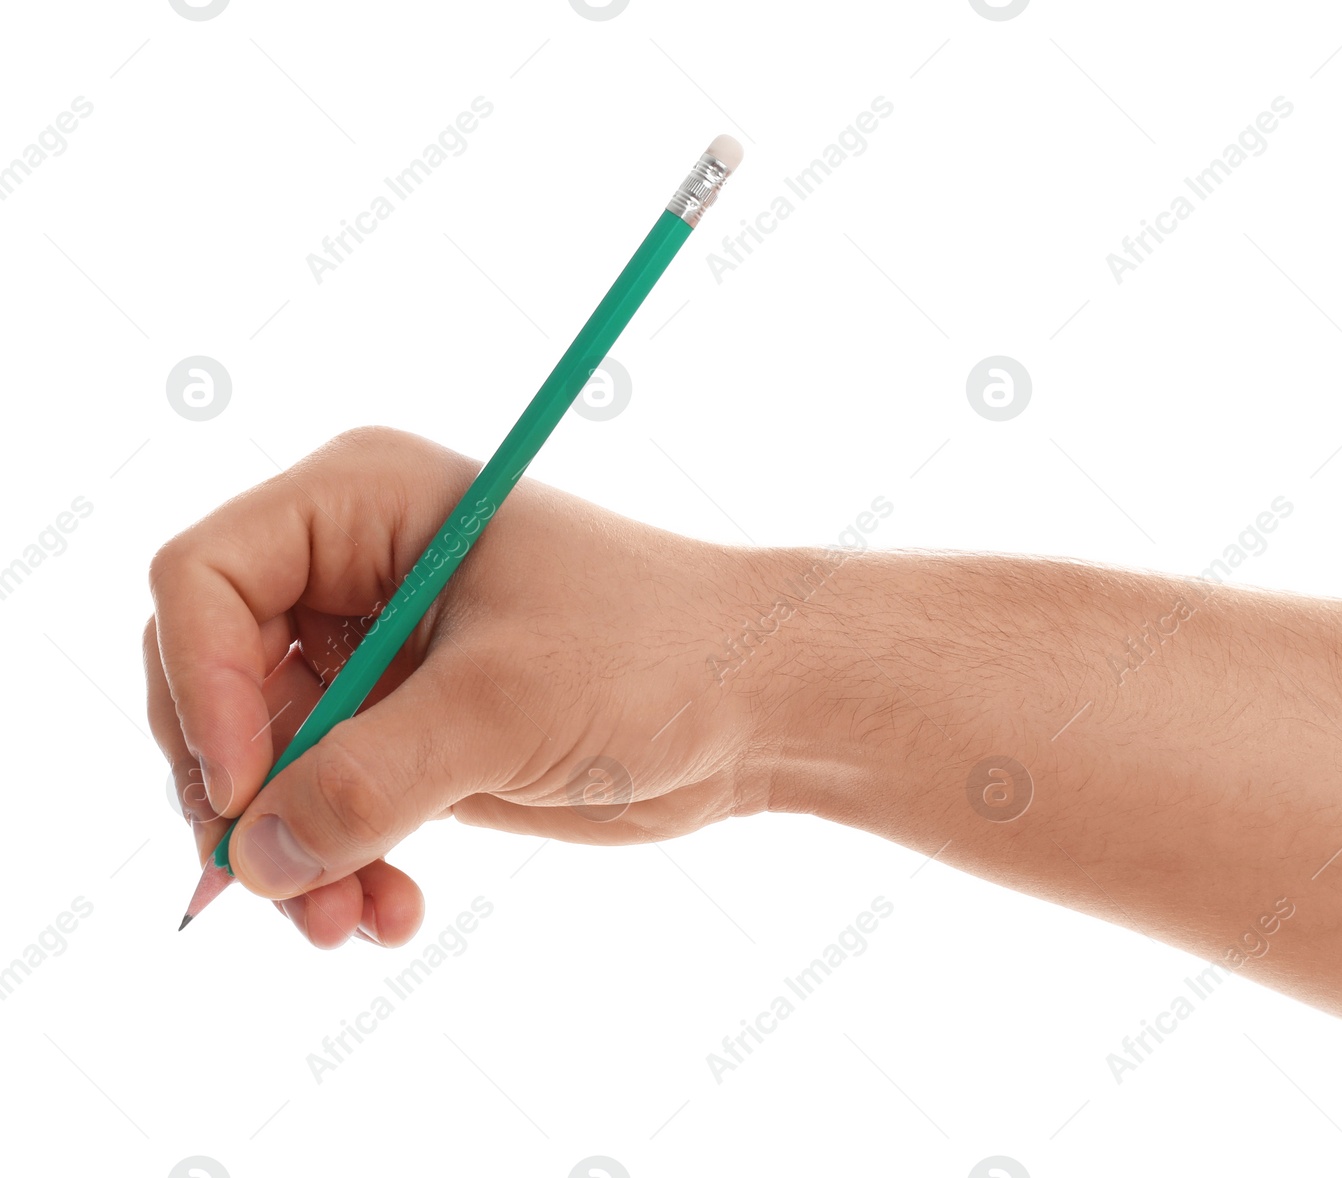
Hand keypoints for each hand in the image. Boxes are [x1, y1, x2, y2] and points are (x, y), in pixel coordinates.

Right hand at [145, 427, 768, 947]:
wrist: (756, 700)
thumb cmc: (653, 652)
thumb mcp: (501, 707)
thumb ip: (365, 779)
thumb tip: (253, 861)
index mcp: (365, 503)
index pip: (203, 578)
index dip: (202, 687)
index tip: (243, 791)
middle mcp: (353, 570)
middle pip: (215, 680)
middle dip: (241, 793)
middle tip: (276, 886)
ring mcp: (376, 655)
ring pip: (265, 761)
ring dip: (291, 852)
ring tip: (347, 925)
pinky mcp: (408, 730)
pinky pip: (326, 802)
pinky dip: (340, 862)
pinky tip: (390, 913)